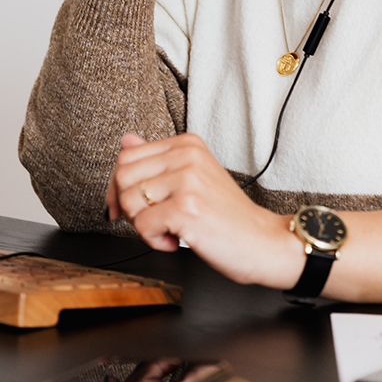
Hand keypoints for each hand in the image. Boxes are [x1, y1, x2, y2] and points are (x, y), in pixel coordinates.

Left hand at [105, 133, 302, 288]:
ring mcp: (187, 179)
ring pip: (129, 202)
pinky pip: (142, 226)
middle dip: (130, 207)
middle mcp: (187, 155)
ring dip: (144, 226)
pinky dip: (154, 241)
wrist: (261, 241)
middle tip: (157, 220)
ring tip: (171, 229)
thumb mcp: (191, 177)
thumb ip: (157, 159)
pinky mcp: (186, 207)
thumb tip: (126, 140)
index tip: (133, 208)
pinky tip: (177, 239)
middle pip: (122, 177)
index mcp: (187, 144)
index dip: (120, 188)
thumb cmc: (226, 215)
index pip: (126, 156)